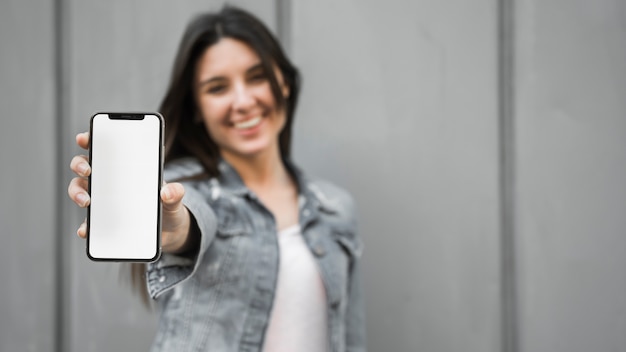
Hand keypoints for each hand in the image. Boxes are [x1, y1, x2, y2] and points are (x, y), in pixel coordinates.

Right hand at [67, 132, 192, 252]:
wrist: (170, 231)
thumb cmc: (169, 206)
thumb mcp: (175, 198)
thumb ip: (175, 193)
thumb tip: (166, 192)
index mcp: (127, 169)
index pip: (106, 149)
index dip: (92, 140)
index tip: (84, 138)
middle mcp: (110, 181)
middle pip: (85, 166)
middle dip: (80, 164)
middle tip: (87, 169)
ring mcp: (104, 200)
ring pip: (80, 190)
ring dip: (77, 192)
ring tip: (86, 201)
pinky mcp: (104, 221)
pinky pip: (88, 222)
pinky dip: (84, 225)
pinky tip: (85, 229)